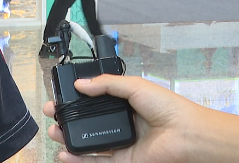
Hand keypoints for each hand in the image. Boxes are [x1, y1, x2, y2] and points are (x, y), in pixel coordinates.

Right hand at [44, 75, 201, 162]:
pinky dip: (78, 160)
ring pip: (88, 144)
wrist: (186, 135)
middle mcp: (120, 124)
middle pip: (87, 123)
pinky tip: (65, 154)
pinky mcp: (122, 161)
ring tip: (54, 133)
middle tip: (52, 115)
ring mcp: (120, 144)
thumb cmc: (167, 108)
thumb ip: (106, 84)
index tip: (59, 97)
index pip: (94, 101)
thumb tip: (80, 84)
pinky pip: (96, 162)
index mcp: (124, 104)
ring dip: (69, 139)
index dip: (75, 100)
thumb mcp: (134, 86)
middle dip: (67, 120)